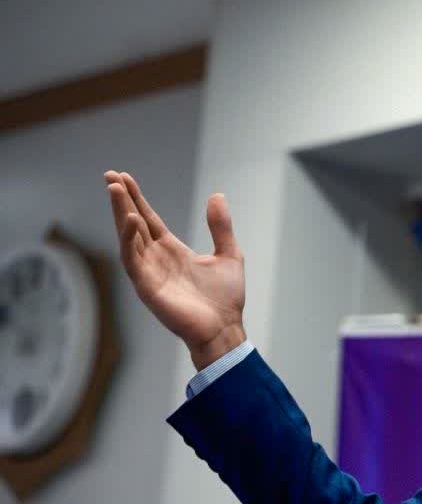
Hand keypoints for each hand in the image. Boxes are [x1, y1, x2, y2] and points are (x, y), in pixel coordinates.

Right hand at [104, 171, 245, 368]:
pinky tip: (130, 220)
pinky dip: (129, 240)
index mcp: (172, 250)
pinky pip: (132, 260)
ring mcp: (149, 272)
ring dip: (120, 213)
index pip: (148, 219)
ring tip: (115, 189)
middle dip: (121, 200)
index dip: (136, 198)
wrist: (225, 328)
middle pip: (133, 223)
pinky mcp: (147, 287)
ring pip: (128, 237)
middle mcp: (156, 259)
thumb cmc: (225, 298)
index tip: (123, 177)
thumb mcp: (228, 254)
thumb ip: (221, 226)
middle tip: (109, 175)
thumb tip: (217, 195)